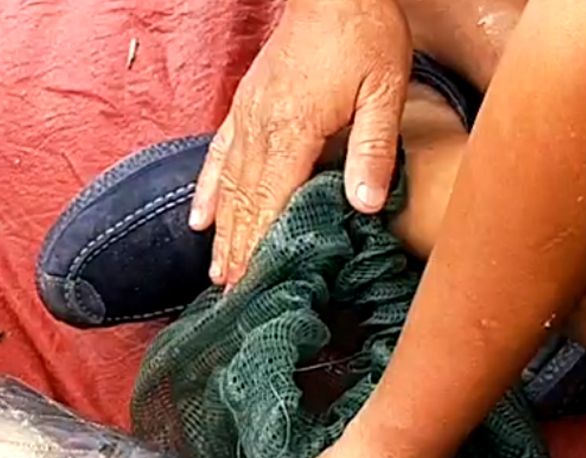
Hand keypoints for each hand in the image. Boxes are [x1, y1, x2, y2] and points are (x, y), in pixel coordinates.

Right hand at [191, 0, 410, 286]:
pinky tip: (200, 219)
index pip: (271, 204)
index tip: (249, 284)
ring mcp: (247, 119)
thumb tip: (365, 206)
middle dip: (236, 252)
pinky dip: (208, 191)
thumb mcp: (385, 91)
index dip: (259, 248)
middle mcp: (261, 130)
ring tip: (217, 271)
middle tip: (230, 294)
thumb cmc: (365, 35)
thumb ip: (372, 150)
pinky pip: (219, 156)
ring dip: (223, 232)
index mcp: (292, 132)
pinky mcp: (244, 107)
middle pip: (244, 204)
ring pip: (229, 187)